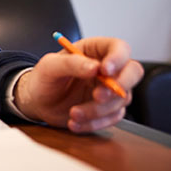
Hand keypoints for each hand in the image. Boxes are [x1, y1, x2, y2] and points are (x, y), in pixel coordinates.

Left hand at [13, 37, 143, 132]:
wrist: (37, 101)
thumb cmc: (43, 78)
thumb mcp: (50, 66)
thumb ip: (71, 63)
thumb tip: (95, 67)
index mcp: (94, 50)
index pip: (119, 48)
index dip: (118, 58)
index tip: (105, 71)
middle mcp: (107, 69)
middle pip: (133, 72)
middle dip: (119, 86)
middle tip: (97, 96)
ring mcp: (110, 90)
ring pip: (121, 99)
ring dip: (98, 110)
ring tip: (73, 113)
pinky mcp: (107, 109)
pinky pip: (112, 118)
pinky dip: (95, 123)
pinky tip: (75, 122)